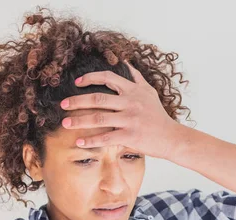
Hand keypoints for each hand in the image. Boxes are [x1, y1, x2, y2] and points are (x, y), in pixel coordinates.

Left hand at [59, 60, 178, 159]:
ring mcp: (130, 119)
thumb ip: (136, 78)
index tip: (77, 83)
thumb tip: (126, 62)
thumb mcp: (150, 93)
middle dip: (77, 101)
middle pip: (98, 98)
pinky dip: (91, 140)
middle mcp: (131, 103)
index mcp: (133, 91)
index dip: (90, 78)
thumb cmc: (159, 116)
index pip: (108, 78)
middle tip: (63, 105)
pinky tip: (79, 142)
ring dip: (79, 121)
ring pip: (99, 118)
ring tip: (65, 123)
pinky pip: (106, 137)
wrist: (172, 137)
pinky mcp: (130, 136)